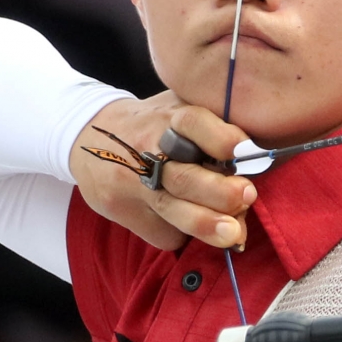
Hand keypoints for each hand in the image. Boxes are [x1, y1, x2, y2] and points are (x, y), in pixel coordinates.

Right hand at [70, 93, 256, 250]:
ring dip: (205, 223)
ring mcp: (131, 182)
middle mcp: (147, 149)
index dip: (219, 136)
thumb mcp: (176, 107)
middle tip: (247, 196)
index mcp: (166, 117)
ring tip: (233, 233)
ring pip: (171, 209)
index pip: (192, 123)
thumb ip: (212, 128)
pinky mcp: (122, 209)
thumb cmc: (152, 124)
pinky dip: (186, 234)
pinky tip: (197, 228)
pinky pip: (162, 232)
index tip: (242, 149)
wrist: (86, 138)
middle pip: (184, 176)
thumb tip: (255, 162)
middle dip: (220, 192)